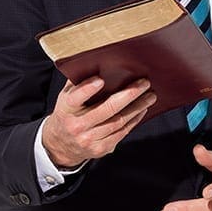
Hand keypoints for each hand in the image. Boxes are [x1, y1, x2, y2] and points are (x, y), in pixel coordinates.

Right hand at [40, 76, 156, 168]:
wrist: (61, 145)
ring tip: (150, 96)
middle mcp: (76, 126)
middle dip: (129, 95)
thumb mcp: (66, 97)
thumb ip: (78, 82)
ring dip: (137, 107)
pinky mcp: (100, 148)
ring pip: (118, 121)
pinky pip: (122, 132)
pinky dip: (134, 120)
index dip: (87, 89)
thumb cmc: (68, 113)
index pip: (75, 98)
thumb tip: (98, 62)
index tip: (101, 79)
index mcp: (65, 109)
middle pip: (106, 109)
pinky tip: (142, 109)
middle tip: (144, 83)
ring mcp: (88, 139)